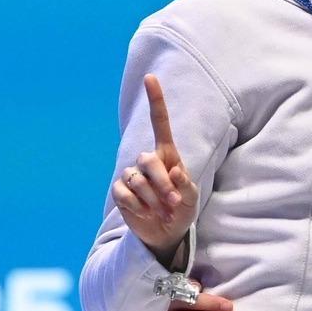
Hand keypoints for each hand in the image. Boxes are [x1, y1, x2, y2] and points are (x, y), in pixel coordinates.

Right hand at [111, 74, 198, 265]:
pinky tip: (145, 213)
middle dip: (162, 184)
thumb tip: (175, 170)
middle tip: (173, 202)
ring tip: (162, 210)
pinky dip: (139, 207)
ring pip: (137, 180)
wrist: (165, 232)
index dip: (155, 101)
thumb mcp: (191, 198)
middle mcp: (147, 161)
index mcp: (167, 155)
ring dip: (153, 200)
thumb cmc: (182, 210)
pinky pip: (125, 194)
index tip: (150, 78)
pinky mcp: (120, 191)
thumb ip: (185, 185)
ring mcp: (131, 175)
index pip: (159, 123)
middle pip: (148, 160)